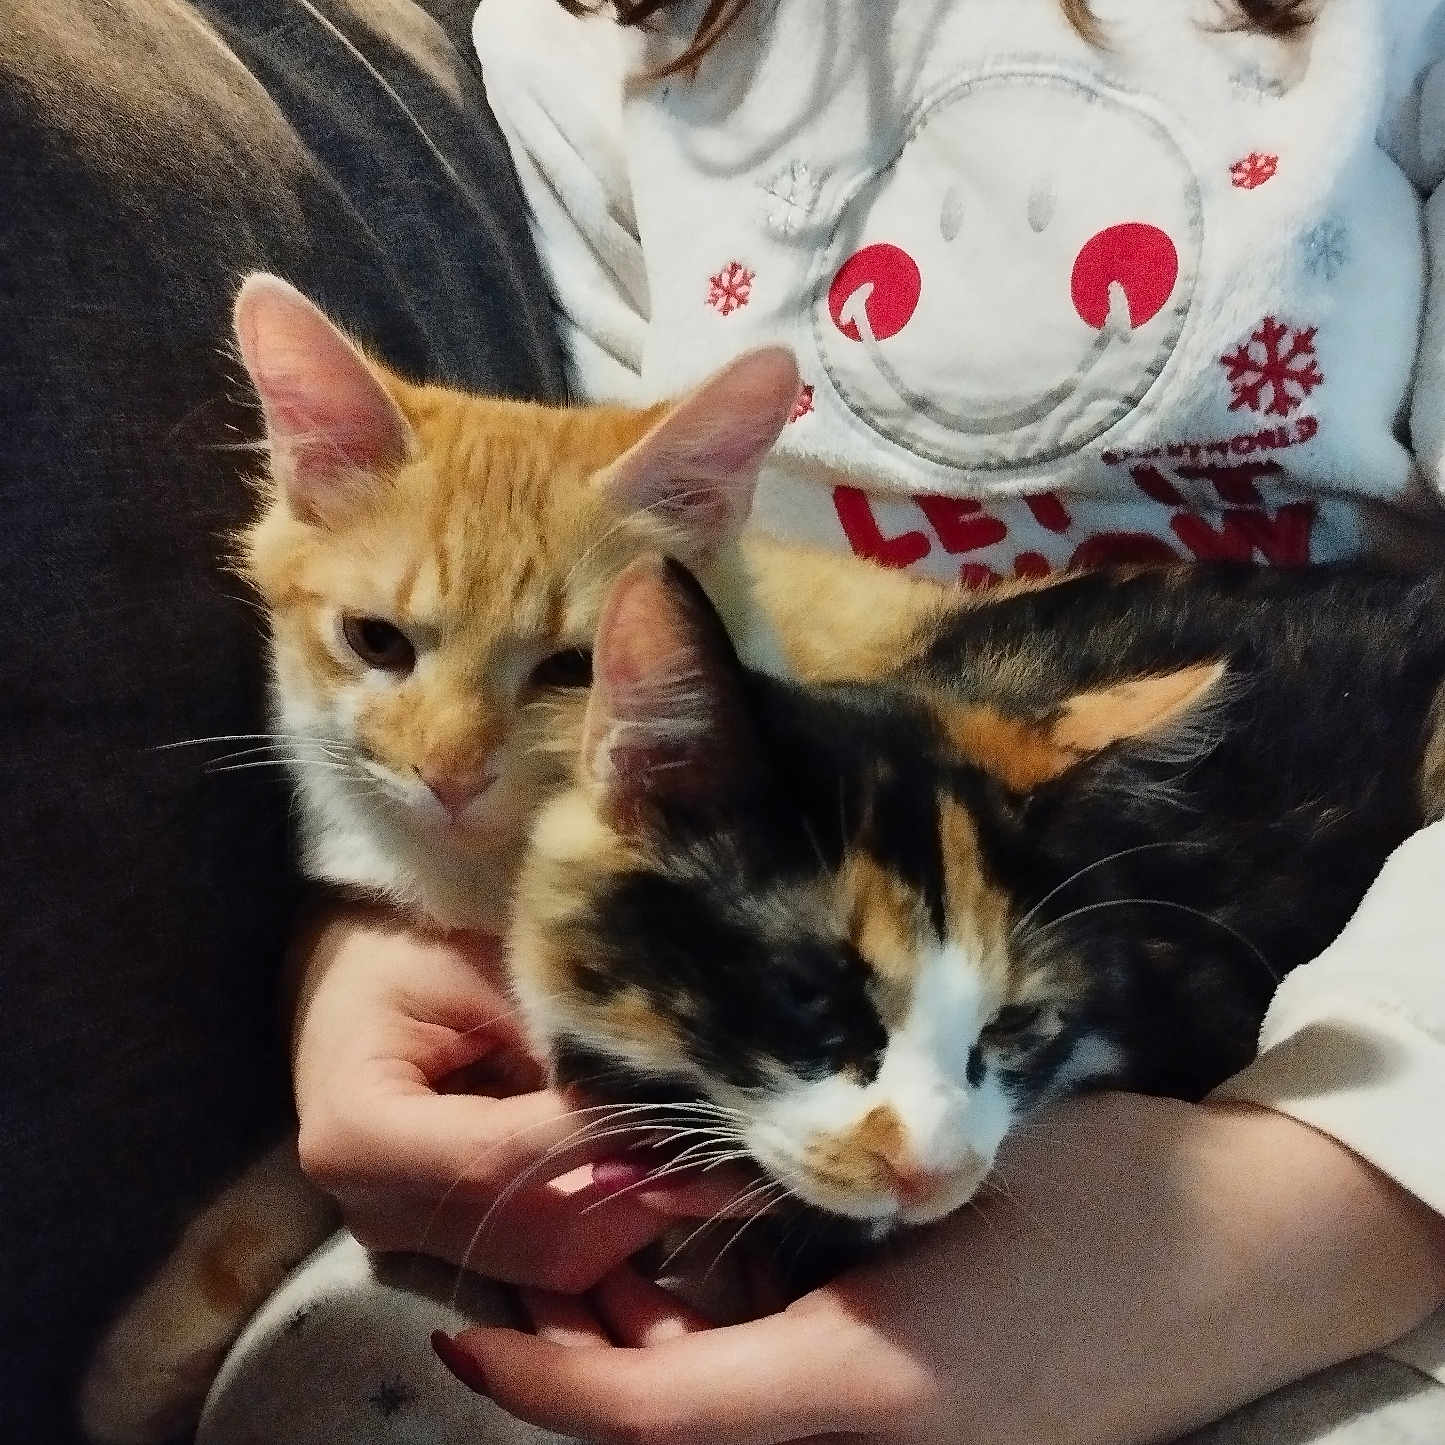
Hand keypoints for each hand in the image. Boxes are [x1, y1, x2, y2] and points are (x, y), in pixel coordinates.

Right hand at [288, 902, 673, 1290]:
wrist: (357, 975)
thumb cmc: (409, 949)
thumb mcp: (476, 965)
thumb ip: (553, 1030)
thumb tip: (657, 1081)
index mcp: (355, 1133)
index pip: (493, 1158)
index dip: (591, 1137)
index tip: (676, 1103)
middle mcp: (377, 1210)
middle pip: (528, 1232)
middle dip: (633, 1188)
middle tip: (720, 1143)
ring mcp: (415, 1238)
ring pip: (552, 1260)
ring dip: (638, 1209)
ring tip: (709, 1154)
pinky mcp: (453, 1243)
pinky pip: (551, 1256)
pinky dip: (618, 1217)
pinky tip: (667, 1167)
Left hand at [430, 1092, 1444, 1444]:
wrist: (1262, 1247)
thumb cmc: (1110, 1187)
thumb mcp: (953, 1159)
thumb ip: (818, 1176)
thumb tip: (698, 1153)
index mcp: (874, 1391)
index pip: (662, 1412)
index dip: (549, 1381)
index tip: (468, 1335)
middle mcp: (884, 1442)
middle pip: (690, 1424)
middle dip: (598, 1355)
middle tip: (550, 1245)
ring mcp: (924, 1442)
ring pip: (744, 1416)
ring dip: (669, 1348)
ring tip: (628, 1236)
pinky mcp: (952, 1420)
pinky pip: (805, 1403)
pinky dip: (742, 1348)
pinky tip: (731, 1259)